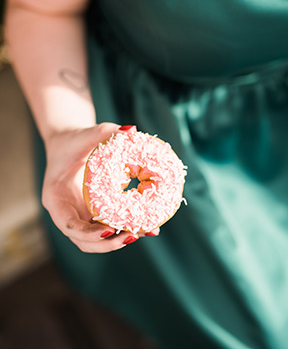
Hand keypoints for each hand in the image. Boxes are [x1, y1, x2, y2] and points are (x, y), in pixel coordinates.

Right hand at [42, 123, 159, 252]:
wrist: (70, 145)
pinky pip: (105, 230)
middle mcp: (66, 213)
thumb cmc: (75, 140)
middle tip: (132, 236)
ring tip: (144, 233)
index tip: (109, 231)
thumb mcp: (87, 134)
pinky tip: (146, 228)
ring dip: (118, 241)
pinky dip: (123, 231)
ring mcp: (79, 217)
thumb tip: (133, 130)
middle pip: (84, 241)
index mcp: (56, 198)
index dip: (88, 233)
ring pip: (96, 241)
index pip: (69, 225)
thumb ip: (105, 131)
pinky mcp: (91, 216)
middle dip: (107, 244)